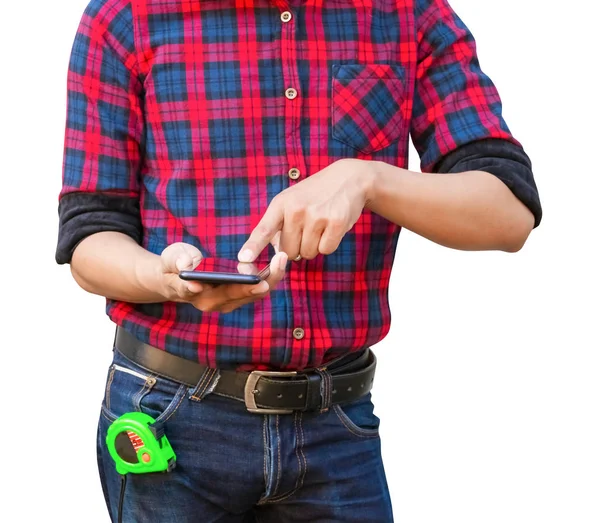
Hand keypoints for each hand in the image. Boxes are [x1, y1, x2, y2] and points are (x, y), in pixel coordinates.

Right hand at [159, 243, 287, 312]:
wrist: (173, 278)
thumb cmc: (172, 265)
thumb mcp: (171, 259)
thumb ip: (177, 261)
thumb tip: (189, 269)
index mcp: (200, 296)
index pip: (223, 295)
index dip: (240, 289)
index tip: (258, 282)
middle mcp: (217, 303)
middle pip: (247, 295)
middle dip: (266, 279)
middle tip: (279, 260)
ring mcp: (229, 301)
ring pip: (257, 294)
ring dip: (272, 277)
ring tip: (282, 257)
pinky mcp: (238, 296)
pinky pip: (258, 288)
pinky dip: (270, 275)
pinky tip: (279, 260)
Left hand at [238, 159, 374, 261]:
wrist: (349, 178)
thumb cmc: (315, 194)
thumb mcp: (291, 200)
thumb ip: (278, 225)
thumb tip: (275, 252)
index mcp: (281, 204)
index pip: (263, 229)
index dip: (253, 247)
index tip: (243, 259)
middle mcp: (296, 209)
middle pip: (288, 252)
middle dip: (297, 247)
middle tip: (307, 228)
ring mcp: (317, 216)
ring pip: (307, 253)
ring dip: (314, 246)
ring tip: (320, 225)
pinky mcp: (337, 223)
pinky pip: (325, 250)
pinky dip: (329, 244)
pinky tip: (331, 227)